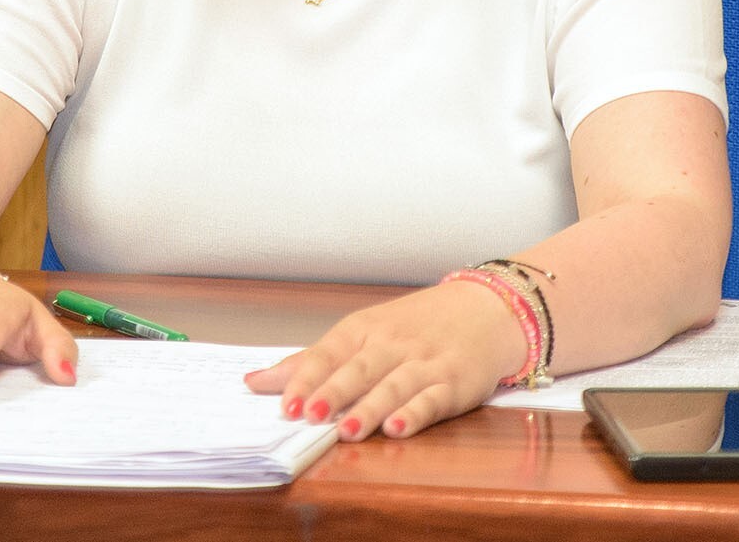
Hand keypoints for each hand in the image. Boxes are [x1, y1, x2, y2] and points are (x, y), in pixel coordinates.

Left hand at [243, 280, 524, 440]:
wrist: (485, 309)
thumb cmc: (414, 325)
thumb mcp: (362, 334)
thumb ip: (311, 362)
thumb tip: (253, 382)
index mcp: (363, 329)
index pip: (328, 352)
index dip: (304, 378)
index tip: (283, 403)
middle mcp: (392, 343)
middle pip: (358, 368)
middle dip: (333, 392)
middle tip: (308, 414)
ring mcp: (424, 363)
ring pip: (393, 385)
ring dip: (370, 407)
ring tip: (348, 430)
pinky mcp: (454, 383)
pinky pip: (433, 399)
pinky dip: (415, 413)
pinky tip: (399, 429)